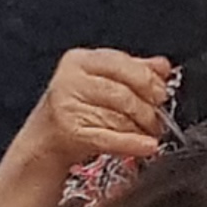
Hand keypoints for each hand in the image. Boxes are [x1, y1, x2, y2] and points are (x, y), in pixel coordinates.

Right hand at [31, 50, 173, 163]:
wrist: (44, 141)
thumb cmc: (75, 109)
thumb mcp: (102, 81)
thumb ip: (133, 70)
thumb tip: (163, 66)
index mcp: (79, 60)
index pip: (121, 63)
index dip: (147, 79)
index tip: (162, 93)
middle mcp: (68, 80)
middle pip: (122, 92)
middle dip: (147, 108)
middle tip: (159, 118)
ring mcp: (66, 106)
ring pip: (117, 116)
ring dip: (141, 128)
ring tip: (150, 133)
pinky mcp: (68, 132)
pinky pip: (109, 137)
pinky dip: (132, 143)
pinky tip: (147, 146)